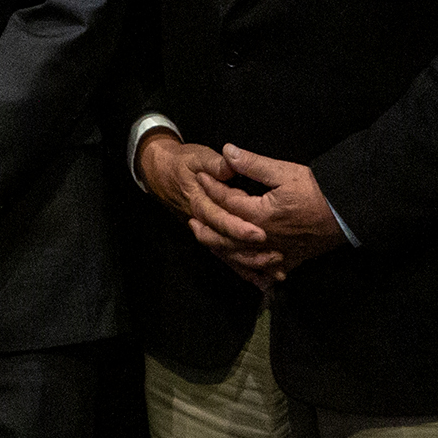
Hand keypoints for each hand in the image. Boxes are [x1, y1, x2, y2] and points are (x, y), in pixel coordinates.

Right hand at [136, 131, 281, 288]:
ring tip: (275, 271)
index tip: (259, 233)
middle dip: (250, 252)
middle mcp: (203, 222)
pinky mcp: (211, 236)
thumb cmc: (182, 164)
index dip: (238, 227)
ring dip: (251, 265)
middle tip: (276, 255)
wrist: (160, 173)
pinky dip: (244, 270)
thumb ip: (215, 164)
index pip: (219, 218)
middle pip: (225, 243)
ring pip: (227, 255)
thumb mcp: (197, 157)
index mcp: (199, 202)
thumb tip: (230, 166)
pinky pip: (226, 257)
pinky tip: (263, 281)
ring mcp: (206, 232)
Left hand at [209, 144, 346, 278]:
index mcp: (260, 215)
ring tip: (210, 244)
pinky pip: (268, 270)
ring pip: (243, 257)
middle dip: (207, 229)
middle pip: (228, 237)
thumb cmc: (316, 190)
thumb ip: (252, 163)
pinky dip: (254, 272)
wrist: (348, 212)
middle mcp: (265, 238)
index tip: (200, 178)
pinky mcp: (292, 260)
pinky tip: (247, 272)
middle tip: (191, 222)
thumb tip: (226, 151)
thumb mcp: (283, 171)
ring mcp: (278, 252)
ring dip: (223, 250)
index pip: (227, 202)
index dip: (212, 188)